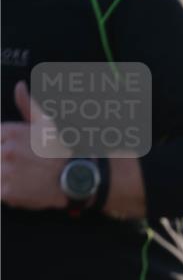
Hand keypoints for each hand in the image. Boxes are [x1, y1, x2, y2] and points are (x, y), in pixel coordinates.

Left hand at [1, 81, 70, 210]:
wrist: (78, 177)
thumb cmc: (62, 150)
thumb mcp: (46, 123)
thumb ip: (27, 104)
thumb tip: (19, 86)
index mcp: (10, 132)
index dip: (4, 148)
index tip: (16, 154)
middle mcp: (5, 151)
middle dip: (4, 163)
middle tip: (26, 166)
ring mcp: (5, 172)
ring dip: (6, 178)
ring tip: (25, 178)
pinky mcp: (8, 192)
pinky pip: (0, 193)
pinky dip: (9, 193)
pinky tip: (26, 188)